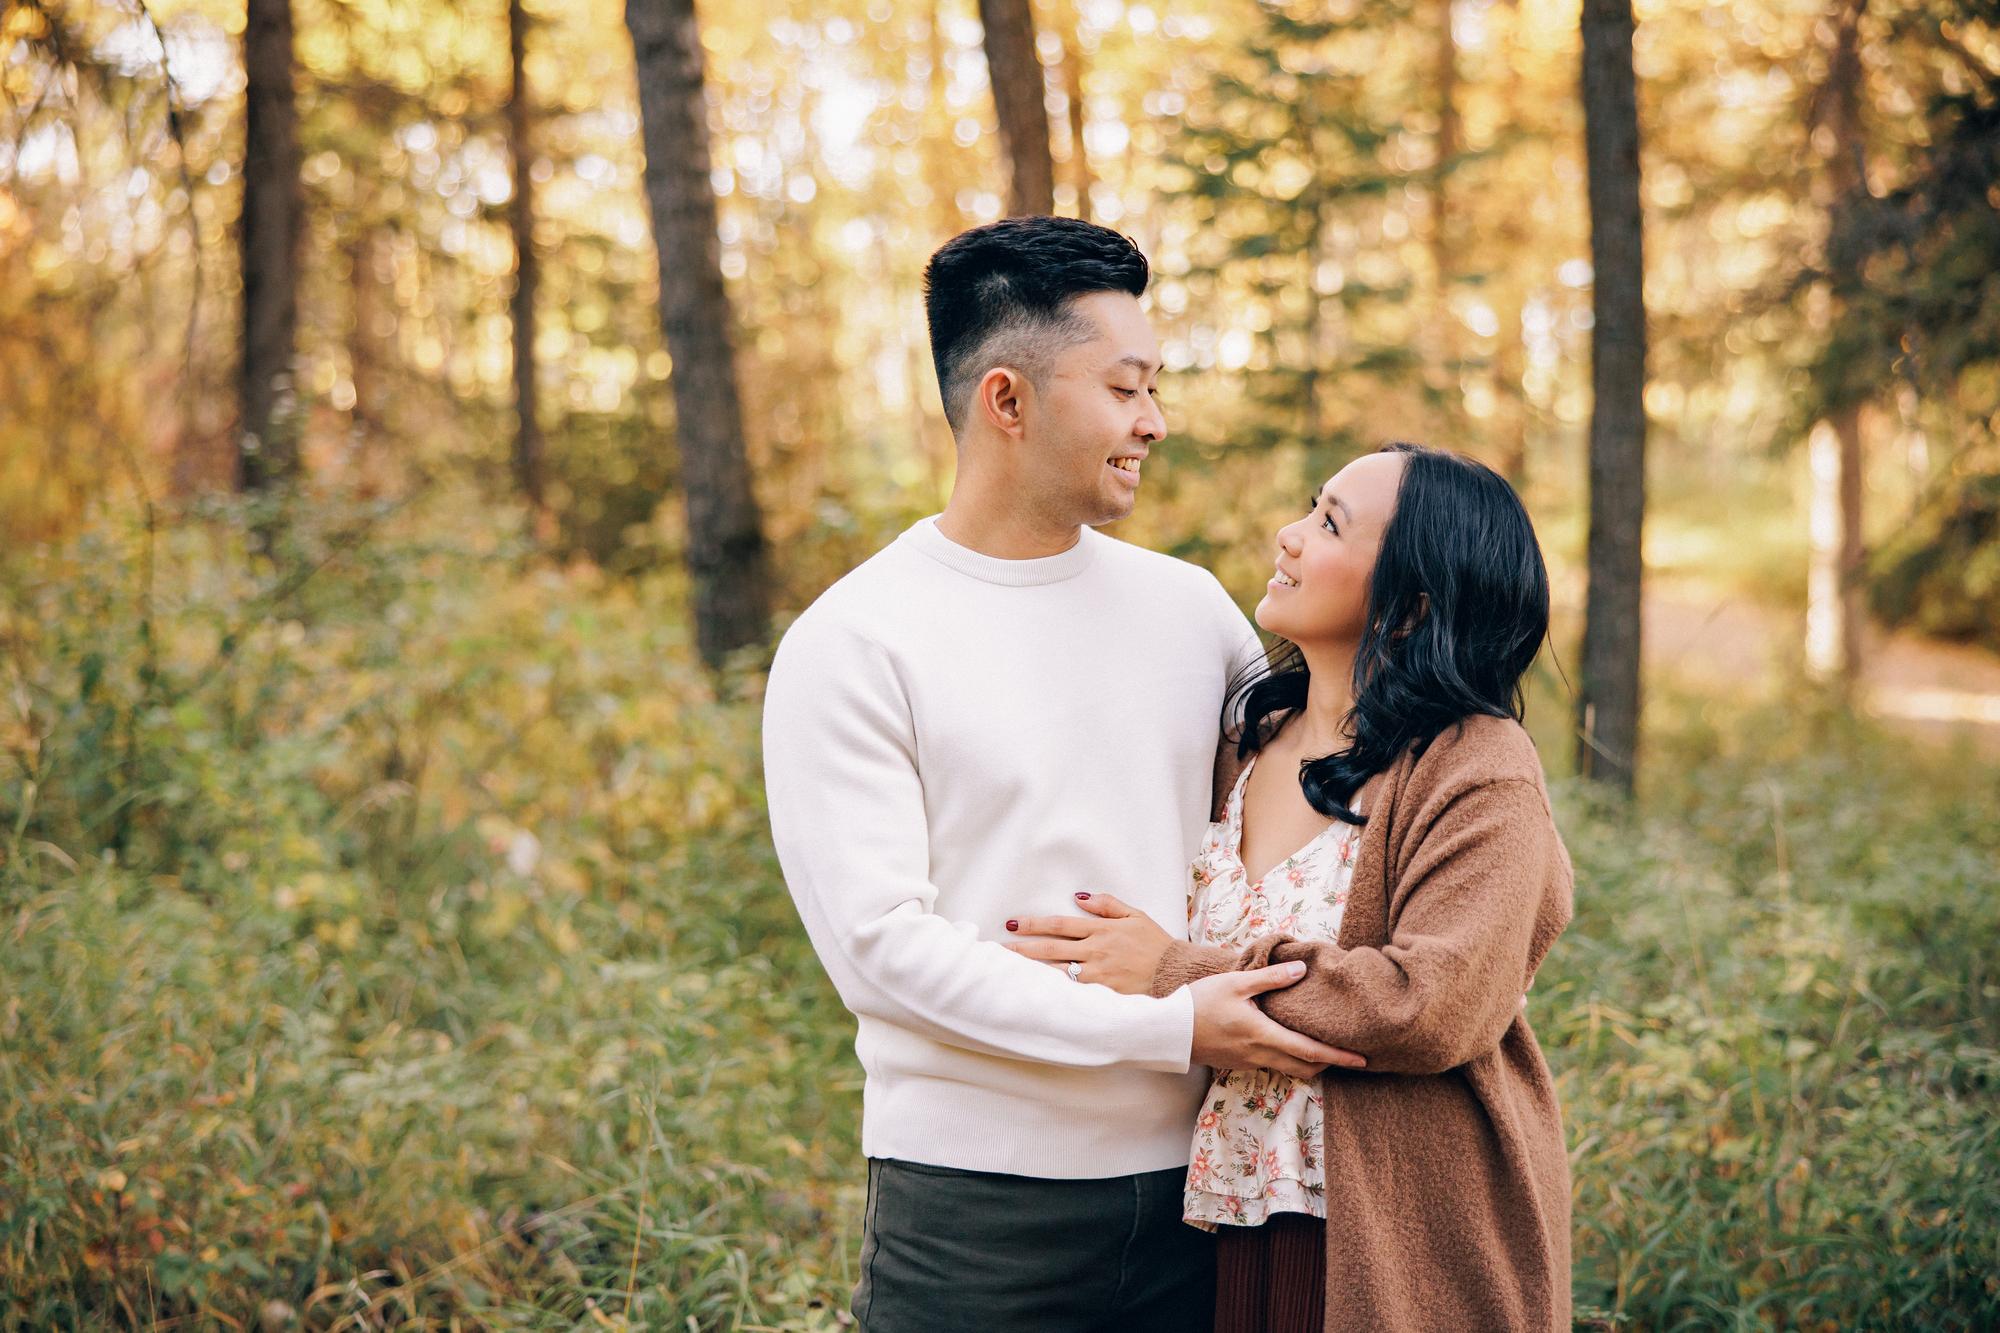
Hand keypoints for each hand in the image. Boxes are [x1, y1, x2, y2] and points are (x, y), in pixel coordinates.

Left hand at [1003, 893, 1173, 995]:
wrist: (1177, 975)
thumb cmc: (1156, 945)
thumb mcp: (1135, 915)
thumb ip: (1107, 905)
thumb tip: (1079, 896)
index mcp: (1101, 930)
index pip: (1059, 925)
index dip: (1034, 924)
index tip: (1013, 925)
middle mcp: (1096, 951)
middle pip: (1051, 948)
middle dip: (1022, 948)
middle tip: (998, 950)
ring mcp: (1098, 975)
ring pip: (1056, 972)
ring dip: (1031, 971)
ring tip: (1008, 971)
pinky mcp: (1102, 994)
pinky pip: (1072, 992)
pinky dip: (1052, 991)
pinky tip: (1035, 992)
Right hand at [1188, 965, 1365, 1078]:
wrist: (1168, 1030)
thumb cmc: (1200, 1003)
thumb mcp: (1236, 983)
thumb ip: (1270, 978)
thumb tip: (1302, 971)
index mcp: (1264, 1035)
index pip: (1310, 1052)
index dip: (1338, 1057)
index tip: (1361, 1060)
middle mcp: (1260, 1055)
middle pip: (1304, 1068)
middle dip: (1328, 1064)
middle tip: (1348, 1055)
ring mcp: (1248, 1062)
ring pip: (1288, 1069)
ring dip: (1308, 1063)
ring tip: (1323, 1049)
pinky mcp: (1237, 1063)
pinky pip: (1271, 1066)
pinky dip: (1288, 1060)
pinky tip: (1288, 1045)